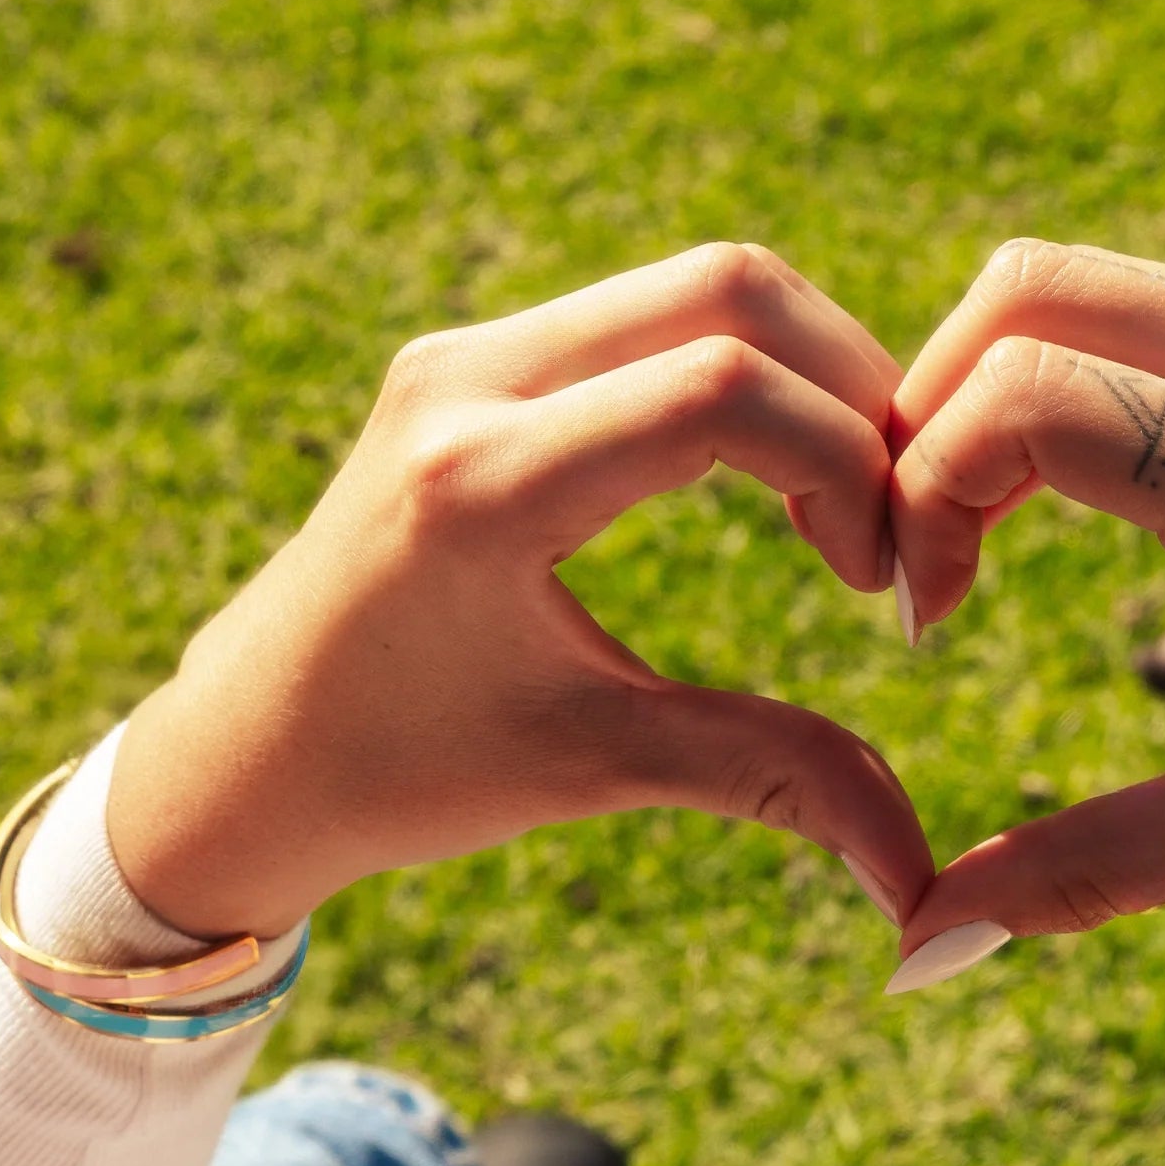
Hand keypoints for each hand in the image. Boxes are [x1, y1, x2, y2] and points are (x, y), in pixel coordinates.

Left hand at [109, 244, 932, 937]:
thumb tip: (921, 879)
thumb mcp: (592, 768)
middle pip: (731, 292)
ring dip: (807, 375)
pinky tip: (773, 474)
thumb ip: (771, 778)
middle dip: (855, 392)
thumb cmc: (399, 774)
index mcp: (481, 485)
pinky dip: (747, 372)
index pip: (721, 392)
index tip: (882, 583)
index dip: (849, 467)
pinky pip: (654, 313)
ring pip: (700, 286)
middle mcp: (466, 381)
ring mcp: (468, 354)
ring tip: (843, 504)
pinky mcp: (479, 359)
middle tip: (893, 517)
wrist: (243, 751)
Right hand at [888, 240, 1164, 968]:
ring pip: (1088, 280)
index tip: (927, 616)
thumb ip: (1082, 872)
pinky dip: (1071, 374)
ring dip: (994, 380)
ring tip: (978, 525)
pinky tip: (1070, 497)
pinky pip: (1157, 312)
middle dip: (927, 406)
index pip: (1026, 395)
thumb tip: (918, 948)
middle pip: (1030, 287)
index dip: (923, 492)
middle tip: (926, 548)